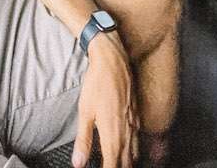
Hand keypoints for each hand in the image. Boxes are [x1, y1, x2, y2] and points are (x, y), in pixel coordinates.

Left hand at [72, 33, 138, 167]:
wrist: (113, 59)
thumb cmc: (97, 83)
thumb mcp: (85, 111)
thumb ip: (83, 140)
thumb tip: (78, 163)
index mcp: (113, 134)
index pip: (112, 166)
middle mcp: (127, 132)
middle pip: (126, 163)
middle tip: (105, 166)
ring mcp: (134, 123)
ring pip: (134, 153)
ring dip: (125, 162)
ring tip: (115, 162)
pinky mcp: (137, 115)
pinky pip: (137, 139)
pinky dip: (131, 149)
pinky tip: (125, 148)